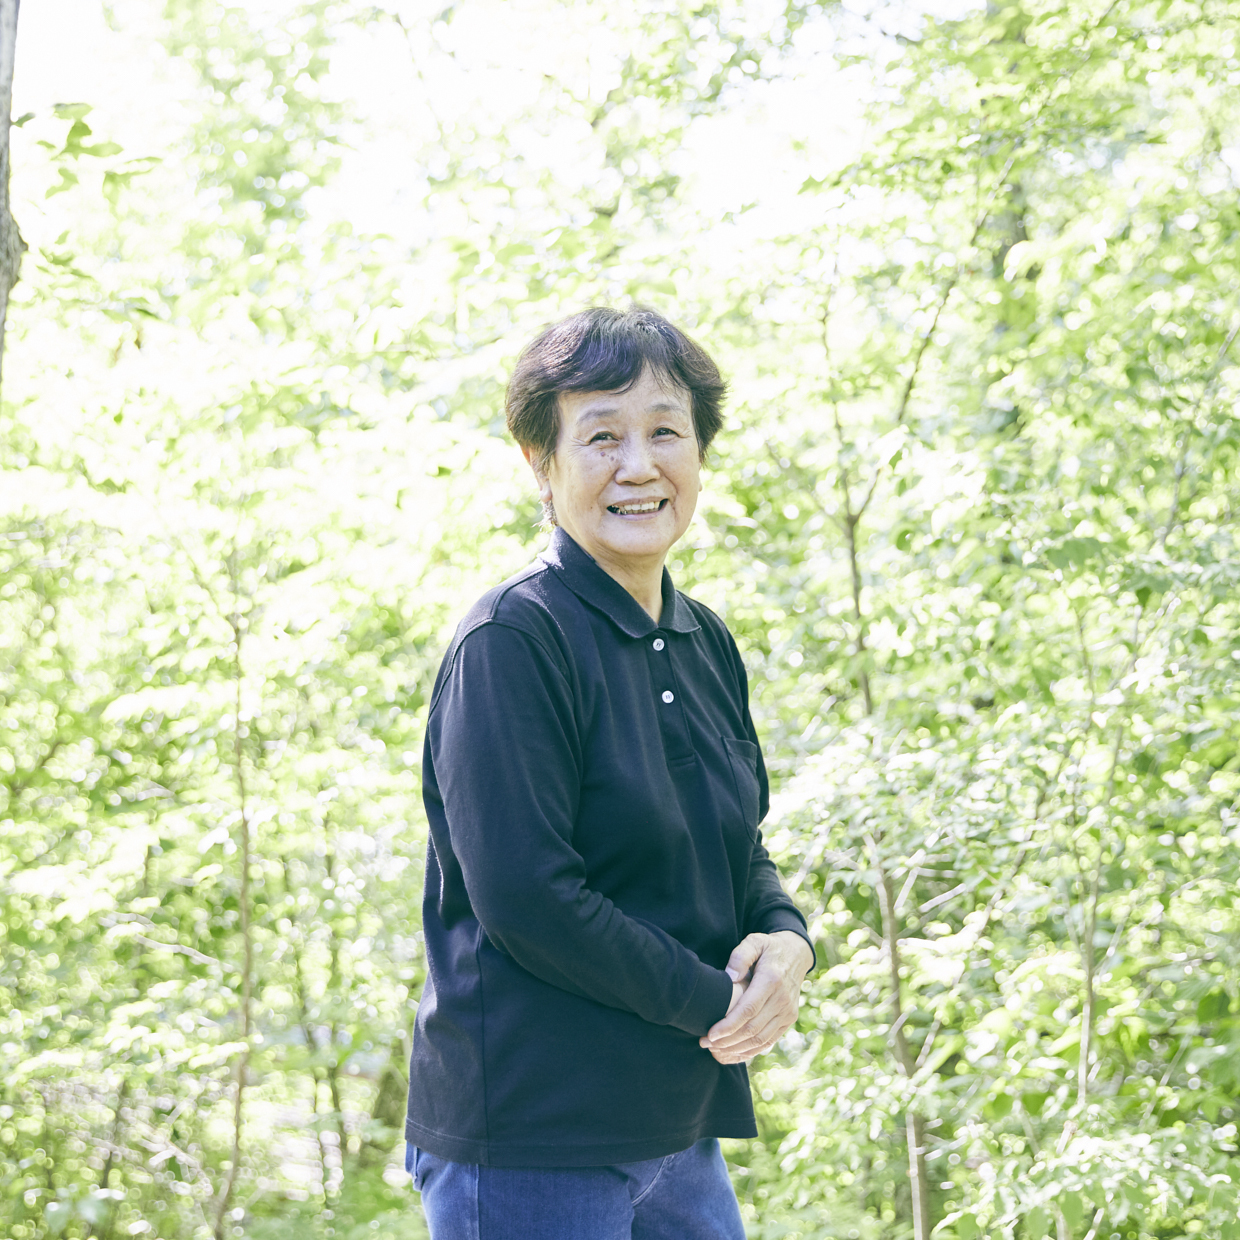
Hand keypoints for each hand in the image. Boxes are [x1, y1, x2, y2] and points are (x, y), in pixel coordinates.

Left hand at [699, 931, 812, 1064]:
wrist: (796, 955)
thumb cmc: (769, 948)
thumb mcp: (754, 941)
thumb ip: (740, 956)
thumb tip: (730, 978)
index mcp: (771, 980)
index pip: (748, 1010)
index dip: (728, 1025)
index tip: (709, 1034)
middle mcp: (782, 1000)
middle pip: (752, 1029)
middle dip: (727, 1041)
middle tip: (705, 1043)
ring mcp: (787, 1012)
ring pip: (760, 1040)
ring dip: (736, 1049)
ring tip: (714, 1050)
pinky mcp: (788, 1020)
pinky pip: (768, 1042)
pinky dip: (750, 1052)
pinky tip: (732, 1053)